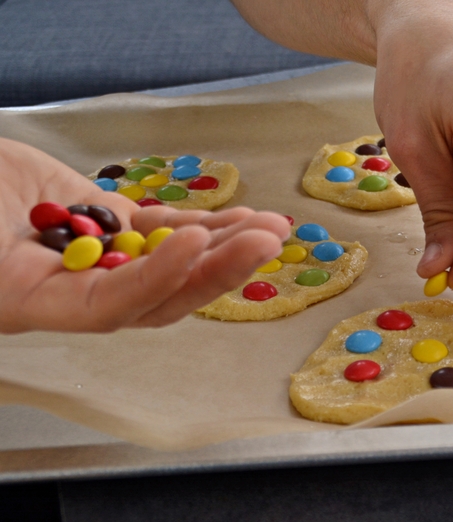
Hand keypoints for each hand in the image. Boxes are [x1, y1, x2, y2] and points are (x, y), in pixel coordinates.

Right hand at [0, 138, 289, 332]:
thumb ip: (6, 267)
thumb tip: (65, 264)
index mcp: (34, 302)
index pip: (109, 306)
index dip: (155, 279)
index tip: (190, 243)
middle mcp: (74, 287)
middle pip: (158, 292)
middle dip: (214, 269)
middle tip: (262, 243)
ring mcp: (96, 254)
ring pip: (171, 261)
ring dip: (224, 245)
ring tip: (271, 227)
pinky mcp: (106, 222)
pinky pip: (162, 229)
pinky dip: (204, 224)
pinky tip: (243, 218)